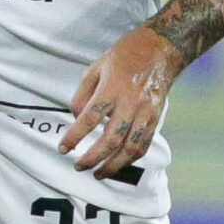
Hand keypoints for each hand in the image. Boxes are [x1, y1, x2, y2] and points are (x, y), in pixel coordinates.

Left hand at [60, 26, 185, 178]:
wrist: (160, 50)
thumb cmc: (125, 56)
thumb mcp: (96, 67)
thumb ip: (82, 94)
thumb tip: (76, 118)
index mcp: (111, 88)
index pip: (89, 118)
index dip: (74, 136)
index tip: (63, 148)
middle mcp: (130, 103)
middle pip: (111, 139)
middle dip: (93, 158)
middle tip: (79, 166)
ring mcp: (145, 112)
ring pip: (130, 147)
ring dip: (113, 165)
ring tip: (99, 173)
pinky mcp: (156, 117)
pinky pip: (144, 144)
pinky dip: (131, 158)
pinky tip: (120, 163)